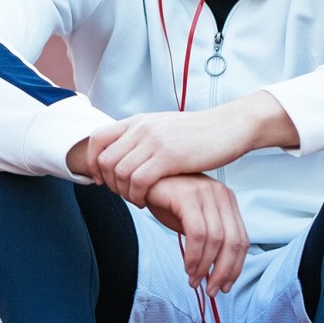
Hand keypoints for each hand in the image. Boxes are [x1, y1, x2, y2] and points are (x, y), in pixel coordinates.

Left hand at [73, 92, 298, 206]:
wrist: (231, 126)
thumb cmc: (198, 134)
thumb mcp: (164, 129)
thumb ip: (143, 138)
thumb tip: (125, 154)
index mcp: (138, 121)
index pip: (97, 139)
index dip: (92, 162)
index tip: (101, 180)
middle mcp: (141, 128)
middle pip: (105, 160)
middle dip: (108, 183)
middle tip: (123, 195)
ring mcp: (154, 141)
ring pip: (119, 172)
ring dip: (124, 192)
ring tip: (137, 200)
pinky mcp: (169, 156)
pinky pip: (139, 181)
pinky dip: (137, 195)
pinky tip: (147, 201)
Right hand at [142, 174, 247, 294]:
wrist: (139, 179)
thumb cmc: (164, 199)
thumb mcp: (190, 219)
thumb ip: (206, 239)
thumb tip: (216, 271)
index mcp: (226, 200)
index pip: (241, 239)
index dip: (235, 267)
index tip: (225, 285)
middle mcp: (221, 194)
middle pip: (234, 241)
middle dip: (224, 271)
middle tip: (212, 290)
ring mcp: (205, 193)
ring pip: (216, 240)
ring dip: (205, 266)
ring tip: (194, 280)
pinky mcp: (188, 196)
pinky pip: (197, 233)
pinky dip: (194, 255)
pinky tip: (187, 266)